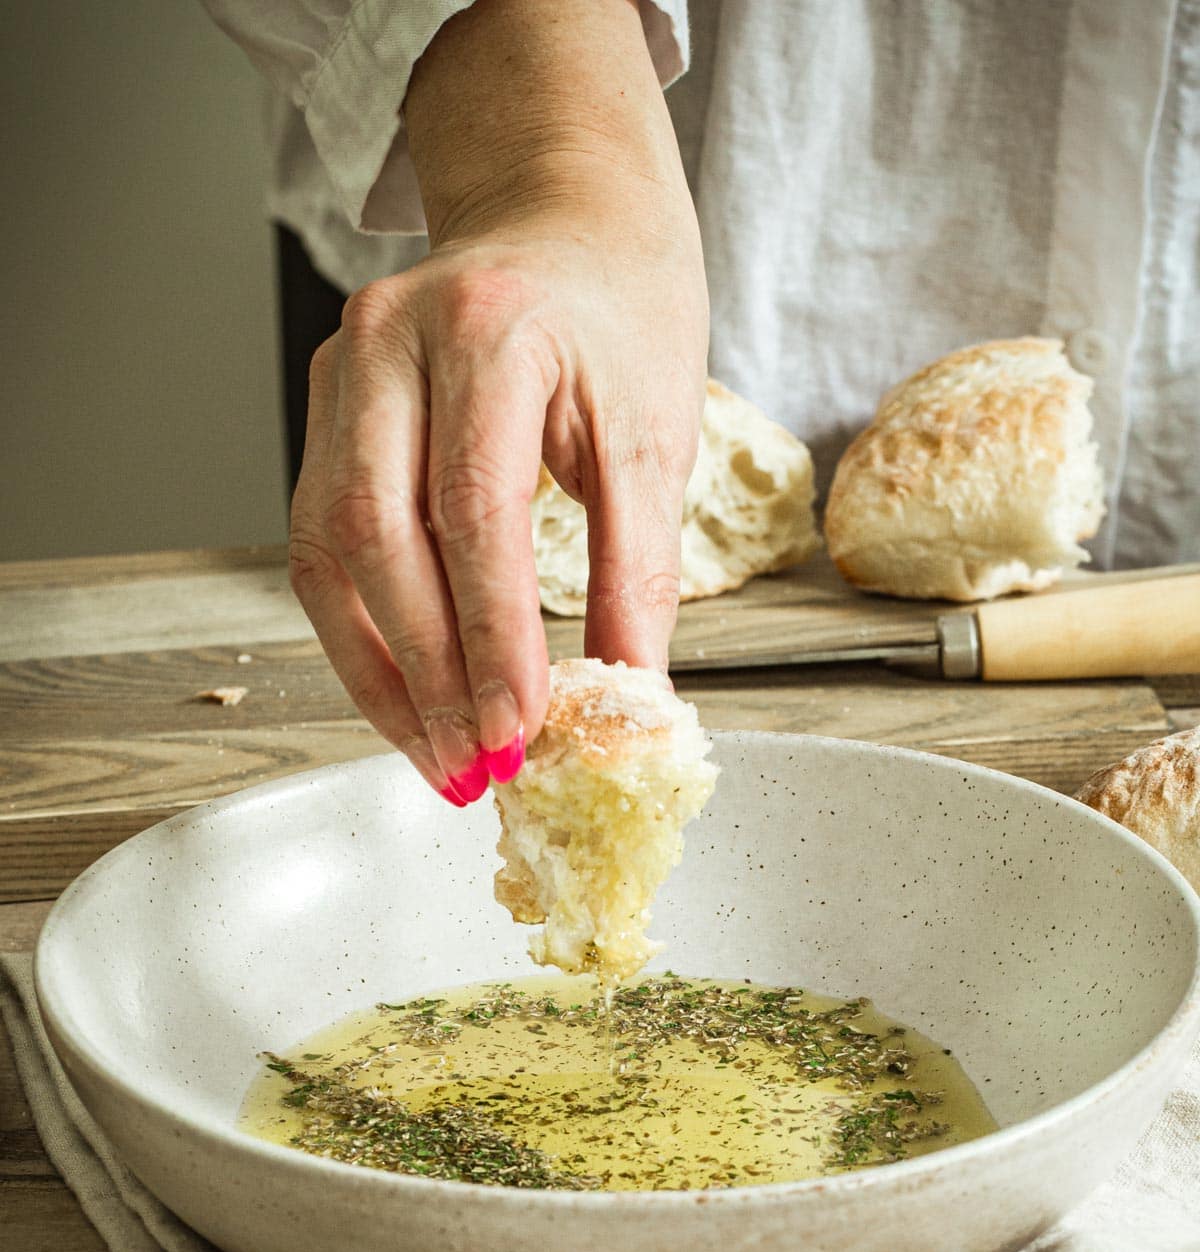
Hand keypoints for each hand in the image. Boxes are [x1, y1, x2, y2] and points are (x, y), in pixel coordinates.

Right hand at [286, 0, 708, 804]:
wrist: (564, 216)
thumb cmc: (618, 313)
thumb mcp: (655, 431)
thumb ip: (638, 569)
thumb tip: (629, 703)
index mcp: (488, 330)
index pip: (474, 511)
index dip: (490, 639)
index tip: (516, 731)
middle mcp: (389, 342)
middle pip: (376, 537)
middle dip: (427, 674)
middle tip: (473, 767)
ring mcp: (340, 372)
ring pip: (326, 551)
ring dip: (380, 673)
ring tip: (437, 757)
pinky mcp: (323, 411)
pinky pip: (319, 543)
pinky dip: (363, 634)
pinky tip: (408, 699)